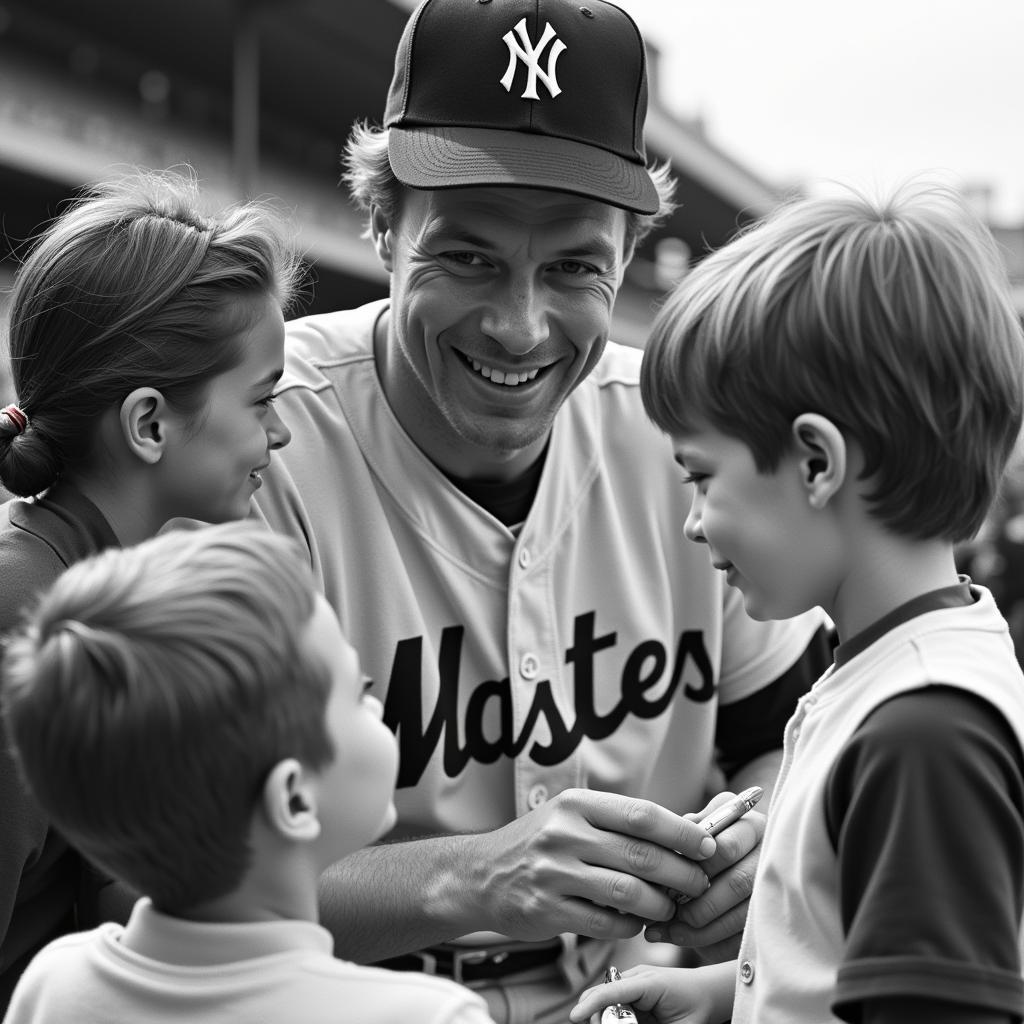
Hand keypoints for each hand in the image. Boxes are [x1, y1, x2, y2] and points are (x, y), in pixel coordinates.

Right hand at [462, 788, 717, 941]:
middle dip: (681, 873)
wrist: (480, 874)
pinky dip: (630, 926)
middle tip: (699, 884)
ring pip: (628, 891)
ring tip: (668, 908)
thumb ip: (619, 823)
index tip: (708, 845)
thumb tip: (686, 829)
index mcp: (576, 803)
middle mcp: (564, 833)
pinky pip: (605, 923)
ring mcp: (554, 872)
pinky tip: (636, 922)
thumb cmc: (539, 843)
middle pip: (641, 854)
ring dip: (659, 905)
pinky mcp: (547, 909)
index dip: (681, 832)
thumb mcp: (572, 817)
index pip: (641, 814)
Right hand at [569, 963, 732, 1023]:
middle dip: (597, 1014)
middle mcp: (637, 978)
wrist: (710, 991)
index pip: (613, 990)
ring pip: (607, 1001)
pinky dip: (612, 1017)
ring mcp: (634, 984)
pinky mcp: (635, 993)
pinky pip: (616, 1005)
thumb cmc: (700, 1006)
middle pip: (604, 995)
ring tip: (622, 1023)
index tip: (575, 1017)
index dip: (592, 1004)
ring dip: (606, 1017)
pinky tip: (619, 1021)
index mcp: (649, 982)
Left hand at [643, 792, 764, 959]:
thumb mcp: (701, 825)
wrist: (734, 862)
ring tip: (672, 932)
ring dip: (703, 930)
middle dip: (700, 903)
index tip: (670, 878)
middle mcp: (770, 855)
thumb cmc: (707, 839)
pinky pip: (745, 939)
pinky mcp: (774, 921)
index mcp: (751, 825)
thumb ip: (687, 830)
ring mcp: (777, 890)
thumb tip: (666, 849)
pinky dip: (714, 946)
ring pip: (741, 916)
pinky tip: (689, 943)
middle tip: (672, 911)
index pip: (727, 848)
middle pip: (738, 883)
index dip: (697, 866)